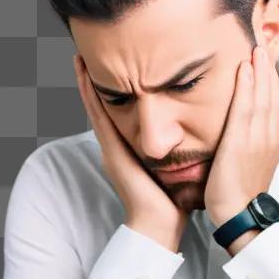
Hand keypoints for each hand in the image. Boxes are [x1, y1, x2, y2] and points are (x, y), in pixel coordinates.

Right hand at [72, 53, 188, 243]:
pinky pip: (99, 118)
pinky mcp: (112, 151)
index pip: (120, 112)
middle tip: (87, 54)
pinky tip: (86, 77)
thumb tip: (198, 135)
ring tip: (80, 58)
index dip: (114, 90)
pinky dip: (90, 97)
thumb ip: (180, 151)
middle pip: (102, 106)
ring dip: (86, 83)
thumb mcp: (176, 167)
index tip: (113, 66)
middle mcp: (117, 146)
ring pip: (96, 108)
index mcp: (130, 149)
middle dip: (95, 82)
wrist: (159, 224)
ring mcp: (111, 148)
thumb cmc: (172, 202)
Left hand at [203, 44, 278, 226]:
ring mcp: (259, 140)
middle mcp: (271, 137)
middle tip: (263, 47)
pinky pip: (245, 108)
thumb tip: (246, 134)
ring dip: (259, 71)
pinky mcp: (242, 143)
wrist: (239, 215)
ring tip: (256, 50)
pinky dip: (246, 87)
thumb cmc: (240, 194)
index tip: (267, 63)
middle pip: (272, 97)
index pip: (276, 105)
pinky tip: (244, 69)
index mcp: (275, 142)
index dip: (272, 83)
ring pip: (262, 98)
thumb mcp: (252, 164)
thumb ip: (252, 144)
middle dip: (269, 71)